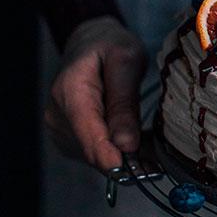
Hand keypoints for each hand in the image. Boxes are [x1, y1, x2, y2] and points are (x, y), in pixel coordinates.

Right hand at [45, 16, 147, 172]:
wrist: (90, 43)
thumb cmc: (110, 46)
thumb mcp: (127, 61)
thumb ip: (125, 102)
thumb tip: (126, 145)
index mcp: (70, 92)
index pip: (88, 135)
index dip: (112, 158)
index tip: (137, 173)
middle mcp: (58, 116)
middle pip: (93, 151)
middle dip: (126, 159)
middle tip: (159, 161)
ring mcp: (60, 129)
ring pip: (96, 157)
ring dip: (125, 158)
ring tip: (151, 148)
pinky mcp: (68, 138)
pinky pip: (96, 153)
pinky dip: (119, 153)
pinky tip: (138, 145)